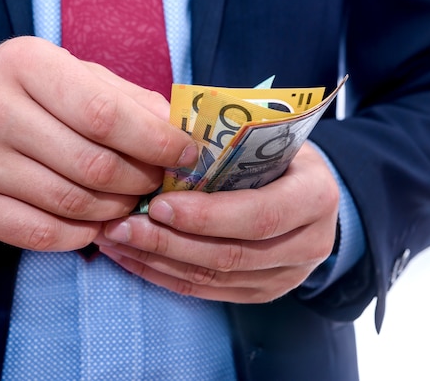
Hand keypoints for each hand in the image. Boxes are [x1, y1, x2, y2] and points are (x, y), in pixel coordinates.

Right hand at [0, 36, 197, 250]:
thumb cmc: (25, 93)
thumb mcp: (72, 75)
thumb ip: (126, 100)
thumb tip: (178, 136)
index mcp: (24, 63)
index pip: (106, 115)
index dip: (156, 142)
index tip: (186, 156)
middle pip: (94, 166)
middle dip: (142, 181)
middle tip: (157, 182)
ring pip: (73, 204)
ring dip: (117, 210)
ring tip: (129, 200)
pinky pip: (44, 235)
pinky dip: (84, 234)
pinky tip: (97, 222)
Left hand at [94, 143, 338, 302]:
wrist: (309, 192)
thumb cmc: (281, 155)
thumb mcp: (270, 136)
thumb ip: (229, 144)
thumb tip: (161, 141)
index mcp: (314, 197)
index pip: (259, 215)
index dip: (207, 216)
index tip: (158, 204)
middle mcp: (308, 245)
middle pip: (230, 255)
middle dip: (168, 242)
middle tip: (120, 226)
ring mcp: (285, 277)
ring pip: (212, 279)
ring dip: (157, 260)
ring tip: (116, 240)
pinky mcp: (260, 292)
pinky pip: (206, 291)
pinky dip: (164, 275)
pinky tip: (132, 258)